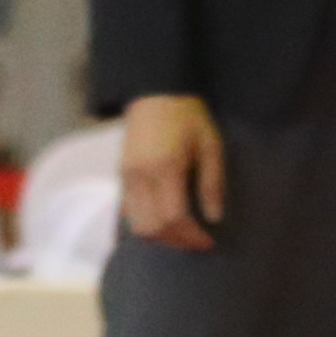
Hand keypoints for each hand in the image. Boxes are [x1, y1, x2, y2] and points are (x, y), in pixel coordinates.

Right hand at [117, 94, 223, 250]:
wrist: (157, 93)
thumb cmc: (188, 117)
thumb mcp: (210, 145)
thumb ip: (212, 183)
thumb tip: (214, 218)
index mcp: (164, 167)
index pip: (173, 218)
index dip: (191, 236)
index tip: (208, 242)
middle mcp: (140, 175)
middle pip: (152, 228)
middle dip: (176, 242)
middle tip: (197, 243)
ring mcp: (126, 177)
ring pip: (136, 226)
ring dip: (160, 238)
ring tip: (183, 236)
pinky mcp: (121, 176)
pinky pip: (130, 214)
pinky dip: (147, 225)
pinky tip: (166, 224)